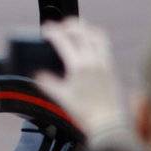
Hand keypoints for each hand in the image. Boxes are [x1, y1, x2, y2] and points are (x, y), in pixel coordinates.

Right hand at [34, 18, 130, 144]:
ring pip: (97, 35)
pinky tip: (89, 45)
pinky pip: (105, 46)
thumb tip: (37, 75)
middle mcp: (94, 61)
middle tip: (60, 26)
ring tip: (77, 30)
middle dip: (69, 25)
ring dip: (86, 29)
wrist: (110, 124)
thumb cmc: (86, 113)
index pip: (63, 40)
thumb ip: (48, 83)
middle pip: (82, 32)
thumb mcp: (62, 98)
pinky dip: (95, 39)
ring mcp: (105, 63)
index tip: (46, 30)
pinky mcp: (112, 68)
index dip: (53, 31)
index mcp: (79, 66)